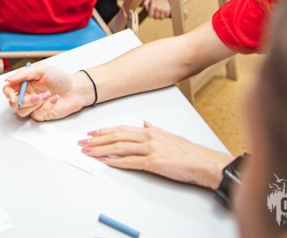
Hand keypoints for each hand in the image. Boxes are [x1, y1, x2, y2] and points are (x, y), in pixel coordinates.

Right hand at [2, 66, 90, 120]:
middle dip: (24, 101)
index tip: (12, 95)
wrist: (76, 88)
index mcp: (24, 83)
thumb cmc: (60, 78)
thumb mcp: (42, 70)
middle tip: (37, 97)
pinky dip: (46, 106)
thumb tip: (8, 80)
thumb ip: (24, 74)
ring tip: (47, 95)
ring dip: (34, 104)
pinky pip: (37, 114)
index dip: (7, 93)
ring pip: (23, 112)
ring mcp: (34, 106)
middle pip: (13, 104)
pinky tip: (54, 99)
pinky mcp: (42, 114)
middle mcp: (27, 95)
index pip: (8, 89)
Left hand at [77, 121, 232, 187]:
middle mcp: (147, 137)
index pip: (121, 129)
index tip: (91, 134)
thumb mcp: (169, 135)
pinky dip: (115, 162)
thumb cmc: (188, 151)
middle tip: (83, 143)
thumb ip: (154, 129)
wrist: (203, 162)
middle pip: (116, 137)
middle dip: (97, 140)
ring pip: (119, 148)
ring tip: (88, 152)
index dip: (104, 131)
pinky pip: (130, 162)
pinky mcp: (153, 163)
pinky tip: (105, 162)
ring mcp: (150, 149)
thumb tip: (144, 123)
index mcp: (149, 131)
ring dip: (101, 150)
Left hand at [143, 0, 170, 19]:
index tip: (152, 14)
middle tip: (156, 13)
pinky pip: (166, 16)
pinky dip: (165, 15)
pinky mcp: (168, 10)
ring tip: (160, 13)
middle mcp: (158, 8)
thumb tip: (147, 10)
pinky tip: (164, 12)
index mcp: (153, 6)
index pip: (150, 16)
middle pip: (156, 17)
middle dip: (155, 16)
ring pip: (161, 18)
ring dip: (160, 16)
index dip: (150, 15)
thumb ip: (145, 3)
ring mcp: (163, 9)